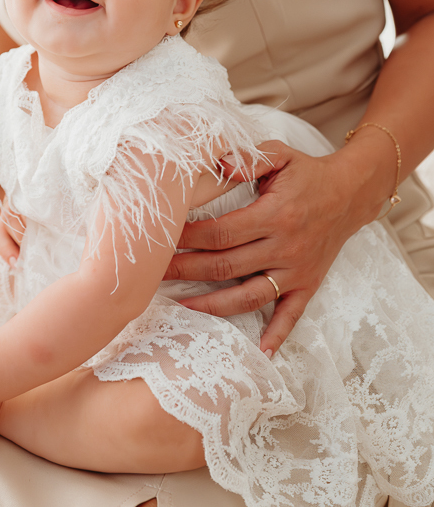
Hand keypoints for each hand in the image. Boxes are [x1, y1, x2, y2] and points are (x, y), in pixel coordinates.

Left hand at [164, 140, 363, 355]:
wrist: (351, 194)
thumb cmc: (308, 173)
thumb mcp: (281, 154)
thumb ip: (249, 159)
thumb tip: (218, 164)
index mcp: (274, 215)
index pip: (222, 232)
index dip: (189, 237)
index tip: (163, 238)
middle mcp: (285, 247)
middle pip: (227, 266)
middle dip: (187, 270)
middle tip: (155, 273)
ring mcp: (296, 271)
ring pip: (249, 296)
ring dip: (214, 305)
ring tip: (182, 306)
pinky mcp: (308, 285)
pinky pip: (291, 315)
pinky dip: (277, 335)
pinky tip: (260, 352)